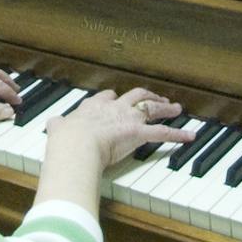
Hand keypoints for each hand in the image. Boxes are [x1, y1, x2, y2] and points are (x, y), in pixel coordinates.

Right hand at [45, 86, 192, 170]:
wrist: (76, 145)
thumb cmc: (66, 139)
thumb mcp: (57, 128)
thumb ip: (58, 126)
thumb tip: (52, 124)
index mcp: (94, 106)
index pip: (108, 96)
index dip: (115, 98)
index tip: (118, 98)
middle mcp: (114, 108)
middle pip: (135, 96)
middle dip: (147, 97)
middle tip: (156, 99)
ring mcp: (128, 118)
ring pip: (151, 108)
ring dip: (166, 108)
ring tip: (177, 108)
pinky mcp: (139, 133)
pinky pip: (163, 133)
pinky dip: (178, 135)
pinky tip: (189, 136)